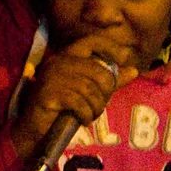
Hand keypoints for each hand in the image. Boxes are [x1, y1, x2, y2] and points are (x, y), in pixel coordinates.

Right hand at [10, 33, 135, 159]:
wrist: (37, 129)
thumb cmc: (65, 108)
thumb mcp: (90, 91)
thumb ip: (110, 80)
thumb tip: (134, 70)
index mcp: (67, 56)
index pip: (91, 41)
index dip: (110, 46)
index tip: (126, 56)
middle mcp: (58, 62)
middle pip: (99, 72)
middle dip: (106, 93)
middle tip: (99, 106)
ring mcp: (51, 77)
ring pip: (91, 90)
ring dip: (96, 108)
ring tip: (91, 115)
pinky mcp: (48, 94)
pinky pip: (79, 103)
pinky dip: (86, 115)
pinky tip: (83, 120)